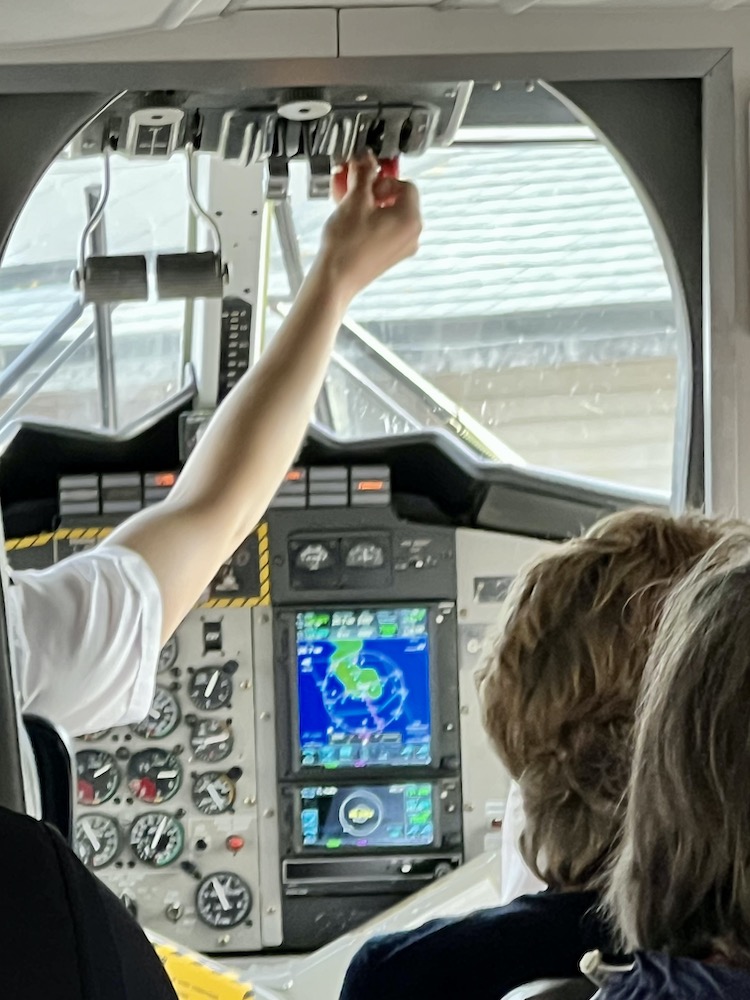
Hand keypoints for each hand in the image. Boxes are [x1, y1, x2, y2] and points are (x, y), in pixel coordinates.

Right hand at [316, 152, 421, 303]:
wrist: (335, 279)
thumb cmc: (346, 246)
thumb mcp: (354, 200)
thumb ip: (363, 173)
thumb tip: (366, 158)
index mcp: (411, 219)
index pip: (406, 184)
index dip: (383, 178)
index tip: (364, 178)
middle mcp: (411, 235)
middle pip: (397, 199)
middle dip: (372, 189)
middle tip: (352, 184)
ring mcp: (401, 247)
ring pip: (388, 214)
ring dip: (367, 202)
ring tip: (344, 199)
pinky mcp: (389, 256)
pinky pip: (383, 229)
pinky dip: (368, 219)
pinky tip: (347, 215)